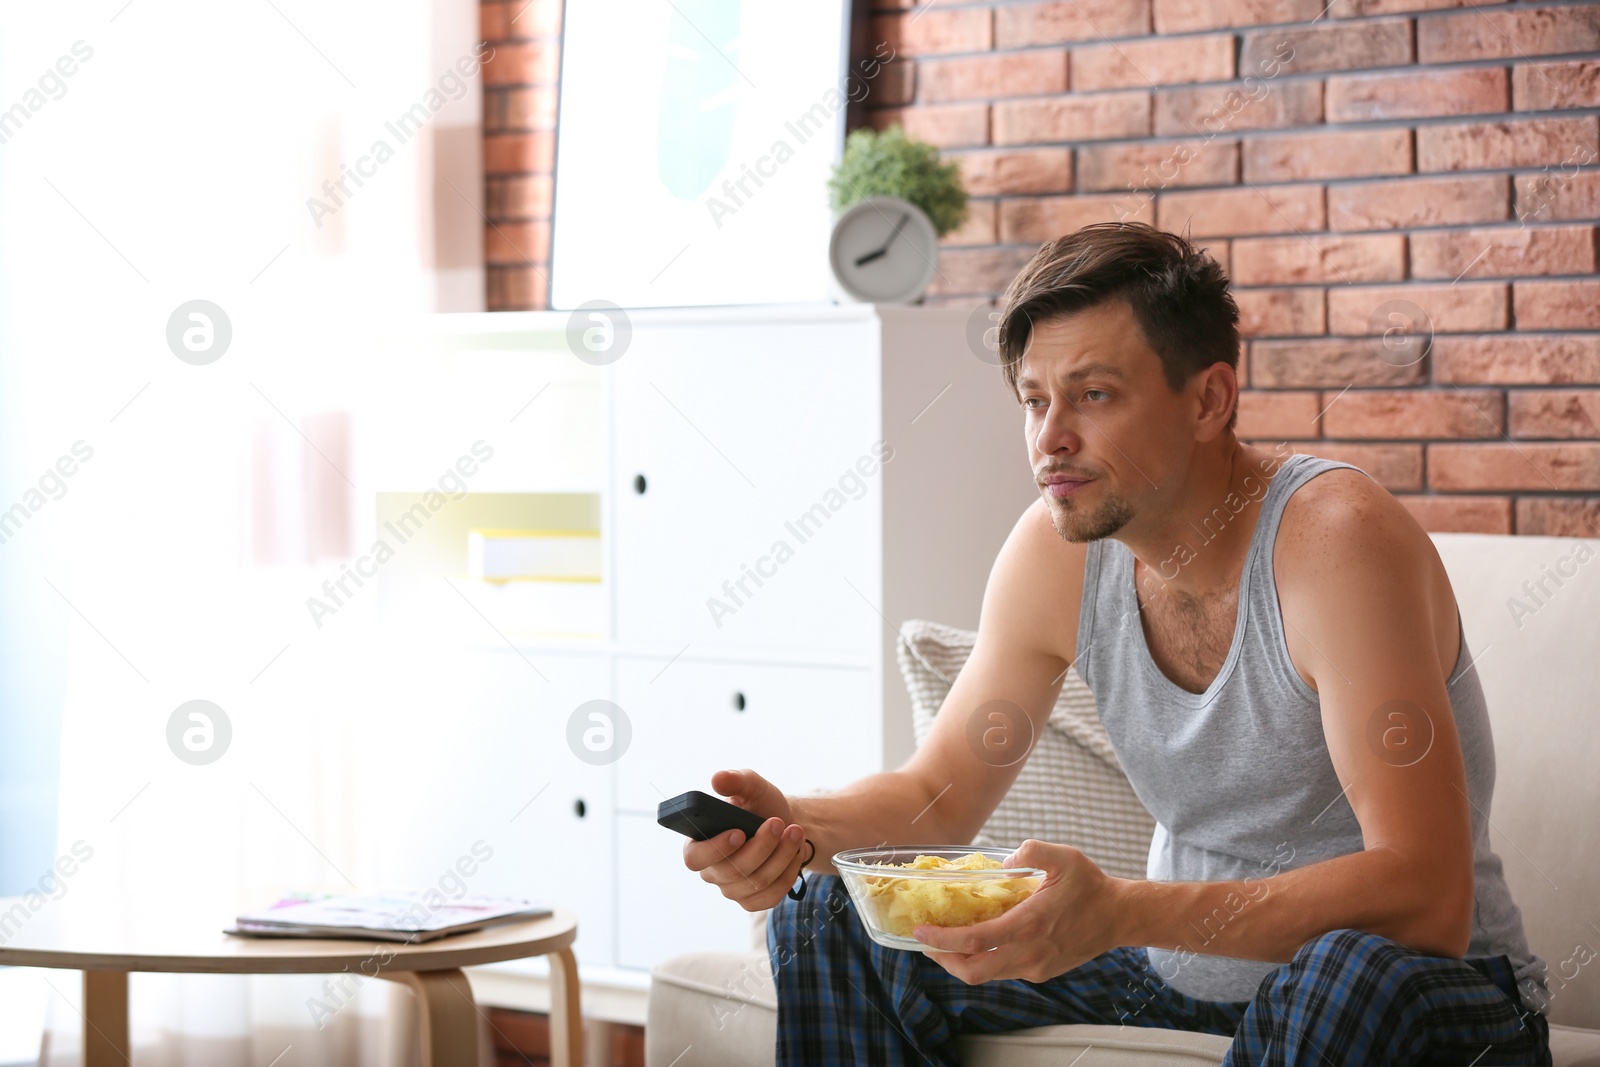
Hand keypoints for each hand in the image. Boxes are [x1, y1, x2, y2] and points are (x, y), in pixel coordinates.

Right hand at [682, 768, 809, 911]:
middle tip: (778, 823)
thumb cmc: (761, 806)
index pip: (694, 858)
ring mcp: (731, 889)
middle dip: (761, 846)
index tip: (739, 832)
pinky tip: (794, 853)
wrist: (785, 824)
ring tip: (795, 832)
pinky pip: (770, 896)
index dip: (715, 849)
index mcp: (699, 843)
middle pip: (733, 871)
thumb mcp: (751, 787)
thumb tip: (718, 779)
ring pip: (756, 882)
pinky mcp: (752, 900)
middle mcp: (712, 871)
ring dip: (781, 856)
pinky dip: (788, 873)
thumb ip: (735, 780)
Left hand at [913, 840, 1124, 983]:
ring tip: (944, 940)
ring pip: (986, 975)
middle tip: (925, 941)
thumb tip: (1005, 861)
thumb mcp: (1065, 857)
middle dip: (943, 959)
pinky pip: (1002, 971)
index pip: (977, 941)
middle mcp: (1030, 952)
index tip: (920, 932)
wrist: (1119, 917)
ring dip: (960, 961)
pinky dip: (982, 960)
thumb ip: (1034, 851)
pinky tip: (976, 941)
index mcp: (1031, 924)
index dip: (943, 940)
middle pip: (973, 971)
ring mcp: (1035, 967)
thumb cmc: (1090, 886)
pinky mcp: (1040, 972)